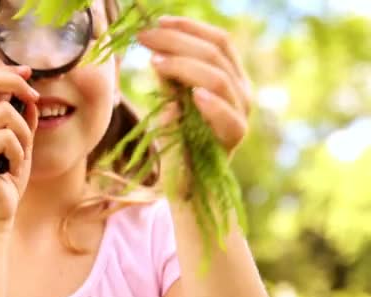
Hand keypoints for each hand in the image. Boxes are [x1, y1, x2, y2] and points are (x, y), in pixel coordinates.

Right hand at [0, 65, 38, 226]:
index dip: (7, 71)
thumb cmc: (6, 180)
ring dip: (24, 135)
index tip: (28, 72)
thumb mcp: (21, 145)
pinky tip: (10, 169)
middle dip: (12, 80)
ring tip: (18, 156)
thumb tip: (30, 98)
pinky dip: (18, 154)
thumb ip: (23, 122)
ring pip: (7, 113)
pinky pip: (7, 137)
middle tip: (32, 95)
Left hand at [137, 16, 252, 155]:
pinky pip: (228, 117)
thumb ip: (169, 78)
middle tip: (145, 38)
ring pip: (218, 78)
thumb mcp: (170, 102)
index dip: (189, 27)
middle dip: (177, 41)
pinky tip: (192, 95)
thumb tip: (154, 46)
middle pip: (215, 53)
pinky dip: (211, 104)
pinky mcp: (235, 138)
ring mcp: (240, 113)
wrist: (188, 184)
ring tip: (155, 62)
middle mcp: (240, 91)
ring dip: (184, 66)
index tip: (156, 23)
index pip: (218, 41)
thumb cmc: (179, 141)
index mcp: (229, 77)